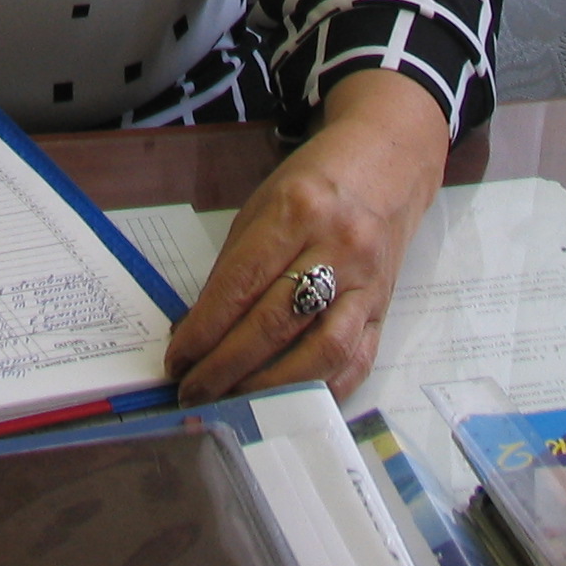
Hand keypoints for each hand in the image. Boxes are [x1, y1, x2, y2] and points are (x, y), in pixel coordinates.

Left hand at [164, 68, 448, 401]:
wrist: (388, 164)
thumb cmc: (315, 184)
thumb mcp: (264, 205)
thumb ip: (236, 265)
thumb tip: (198, 328)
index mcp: (297, 210)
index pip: (241, 283)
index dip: (204, 329)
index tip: (177, 359)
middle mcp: (337, 247)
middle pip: (276, 321)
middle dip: (226, 365)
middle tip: (194, 390)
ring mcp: (367, 282)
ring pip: (321, 350)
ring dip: (271, 386)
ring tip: (234, 401)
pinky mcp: (385, 309)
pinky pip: (356, 362)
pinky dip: (318, 389)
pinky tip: (286, 400)